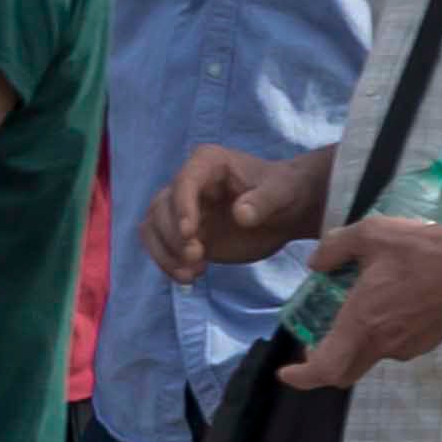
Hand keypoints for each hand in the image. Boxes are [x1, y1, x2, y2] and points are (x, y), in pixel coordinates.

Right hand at [148, 143, 323, 278]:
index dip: (182, 207)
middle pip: (161, 207)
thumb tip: (241, 215)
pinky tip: (190, 277)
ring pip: (153, 227)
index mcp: (207, 163)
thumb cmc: (285, 192)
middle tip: (196, 258)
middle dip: (173, 236)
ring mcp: (183, 209)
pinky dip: (168, 262)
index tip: (190, 234)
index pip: (183, 182)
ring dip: (166, 252)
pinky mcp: (185, 233)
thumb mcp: (281, 192)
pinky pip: (161, 245)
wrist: (287, 212)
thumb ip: (263, 201)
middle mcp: (187, 184)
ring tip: (191, 274)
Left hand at [285, 209, 441, 385]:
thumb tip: (316, 264)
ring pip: (370, 355)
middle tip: (313, 339)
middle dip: (323, 362)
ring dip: (354, 342)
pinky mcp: (429, 342)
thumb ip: (334, 248)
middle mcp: (386, 343)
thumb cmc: (424, 249)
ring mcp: (410, 346)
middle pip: (345, 370)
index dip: (302, 377)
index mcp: (364, 322)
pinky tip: (383, 304)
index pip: (327, 368)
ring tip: (353, 305)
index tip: (286, 373)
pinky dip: (378, 334)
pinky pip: (393, 346)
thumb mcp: (370, 233)